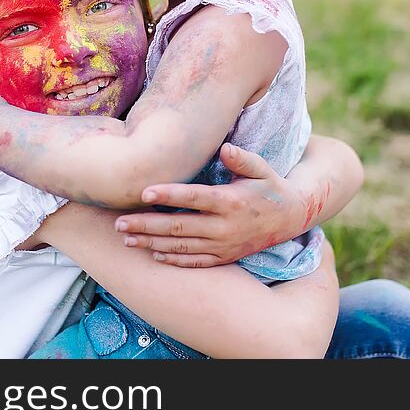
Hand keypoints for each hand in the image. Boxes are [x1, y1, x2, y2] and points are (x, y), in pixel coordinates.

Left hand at [114, 143, 295, 266]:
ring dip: (152, 243)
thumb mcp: (262, 168)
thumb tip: (225, 148)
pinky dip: (173, 259)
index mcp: (231, 202)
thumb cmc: (269, 185)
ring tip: (126, 239)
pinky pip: (195, 262)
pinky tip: (152, 254)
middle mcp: (225, 227)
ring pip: (182, 247)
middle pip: (179, 227)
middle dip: (146, 225)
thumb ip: (242, 159)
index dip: (168, 196)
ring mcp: (223, 245)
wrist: (291, 218)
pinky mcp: (224, 257)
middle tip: (118, 223)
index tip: (144, 193)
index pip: (193, 198)